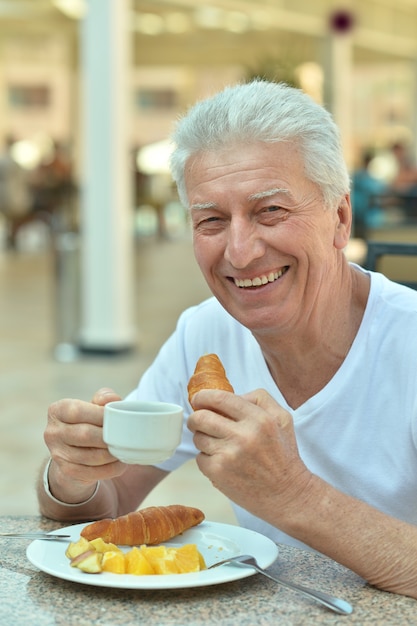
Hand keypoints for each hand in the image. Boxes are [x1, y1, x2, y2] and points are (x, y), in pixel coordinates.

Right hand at [44, 387, 126, 503]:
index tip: (118, 417)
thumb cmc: (88, 421)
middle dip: (109, 435)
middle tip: (125, 435)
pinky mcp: (67, 471)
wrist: (73, 451)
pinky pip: (94, 472)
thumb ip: (103, 398)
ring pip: (91, 456)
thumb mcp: (93, 405)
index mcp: (57, 411)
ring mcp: (57, 454)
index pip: (78, 411)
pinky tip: (120, 461)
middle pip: (85, 434)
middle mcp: (52, 432)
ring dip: (113, 453)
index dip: (101, 415)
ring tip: (125, 448)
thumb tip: (112, 400)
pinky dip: (112, 468)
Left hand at [187, 388, 311, 520]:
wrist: (287, 494)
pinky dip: (207, 459)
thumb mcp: (282, 419)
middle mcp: (243, 436)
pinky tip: (222, 461)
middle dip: (196, 418)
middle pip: (200, 417)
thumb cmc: (283, 455)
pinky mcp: (218, 473)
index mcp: (259, 419)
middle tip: (199, 421)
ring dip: (203, 439)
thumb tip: (232, 395)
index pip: (220, 398)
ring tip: (219, 445)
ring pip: (198, 438)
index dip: (203, 396)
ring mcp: (229, 455)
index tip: (198, 399)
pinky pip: (199, 458)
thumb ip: (259, 399)